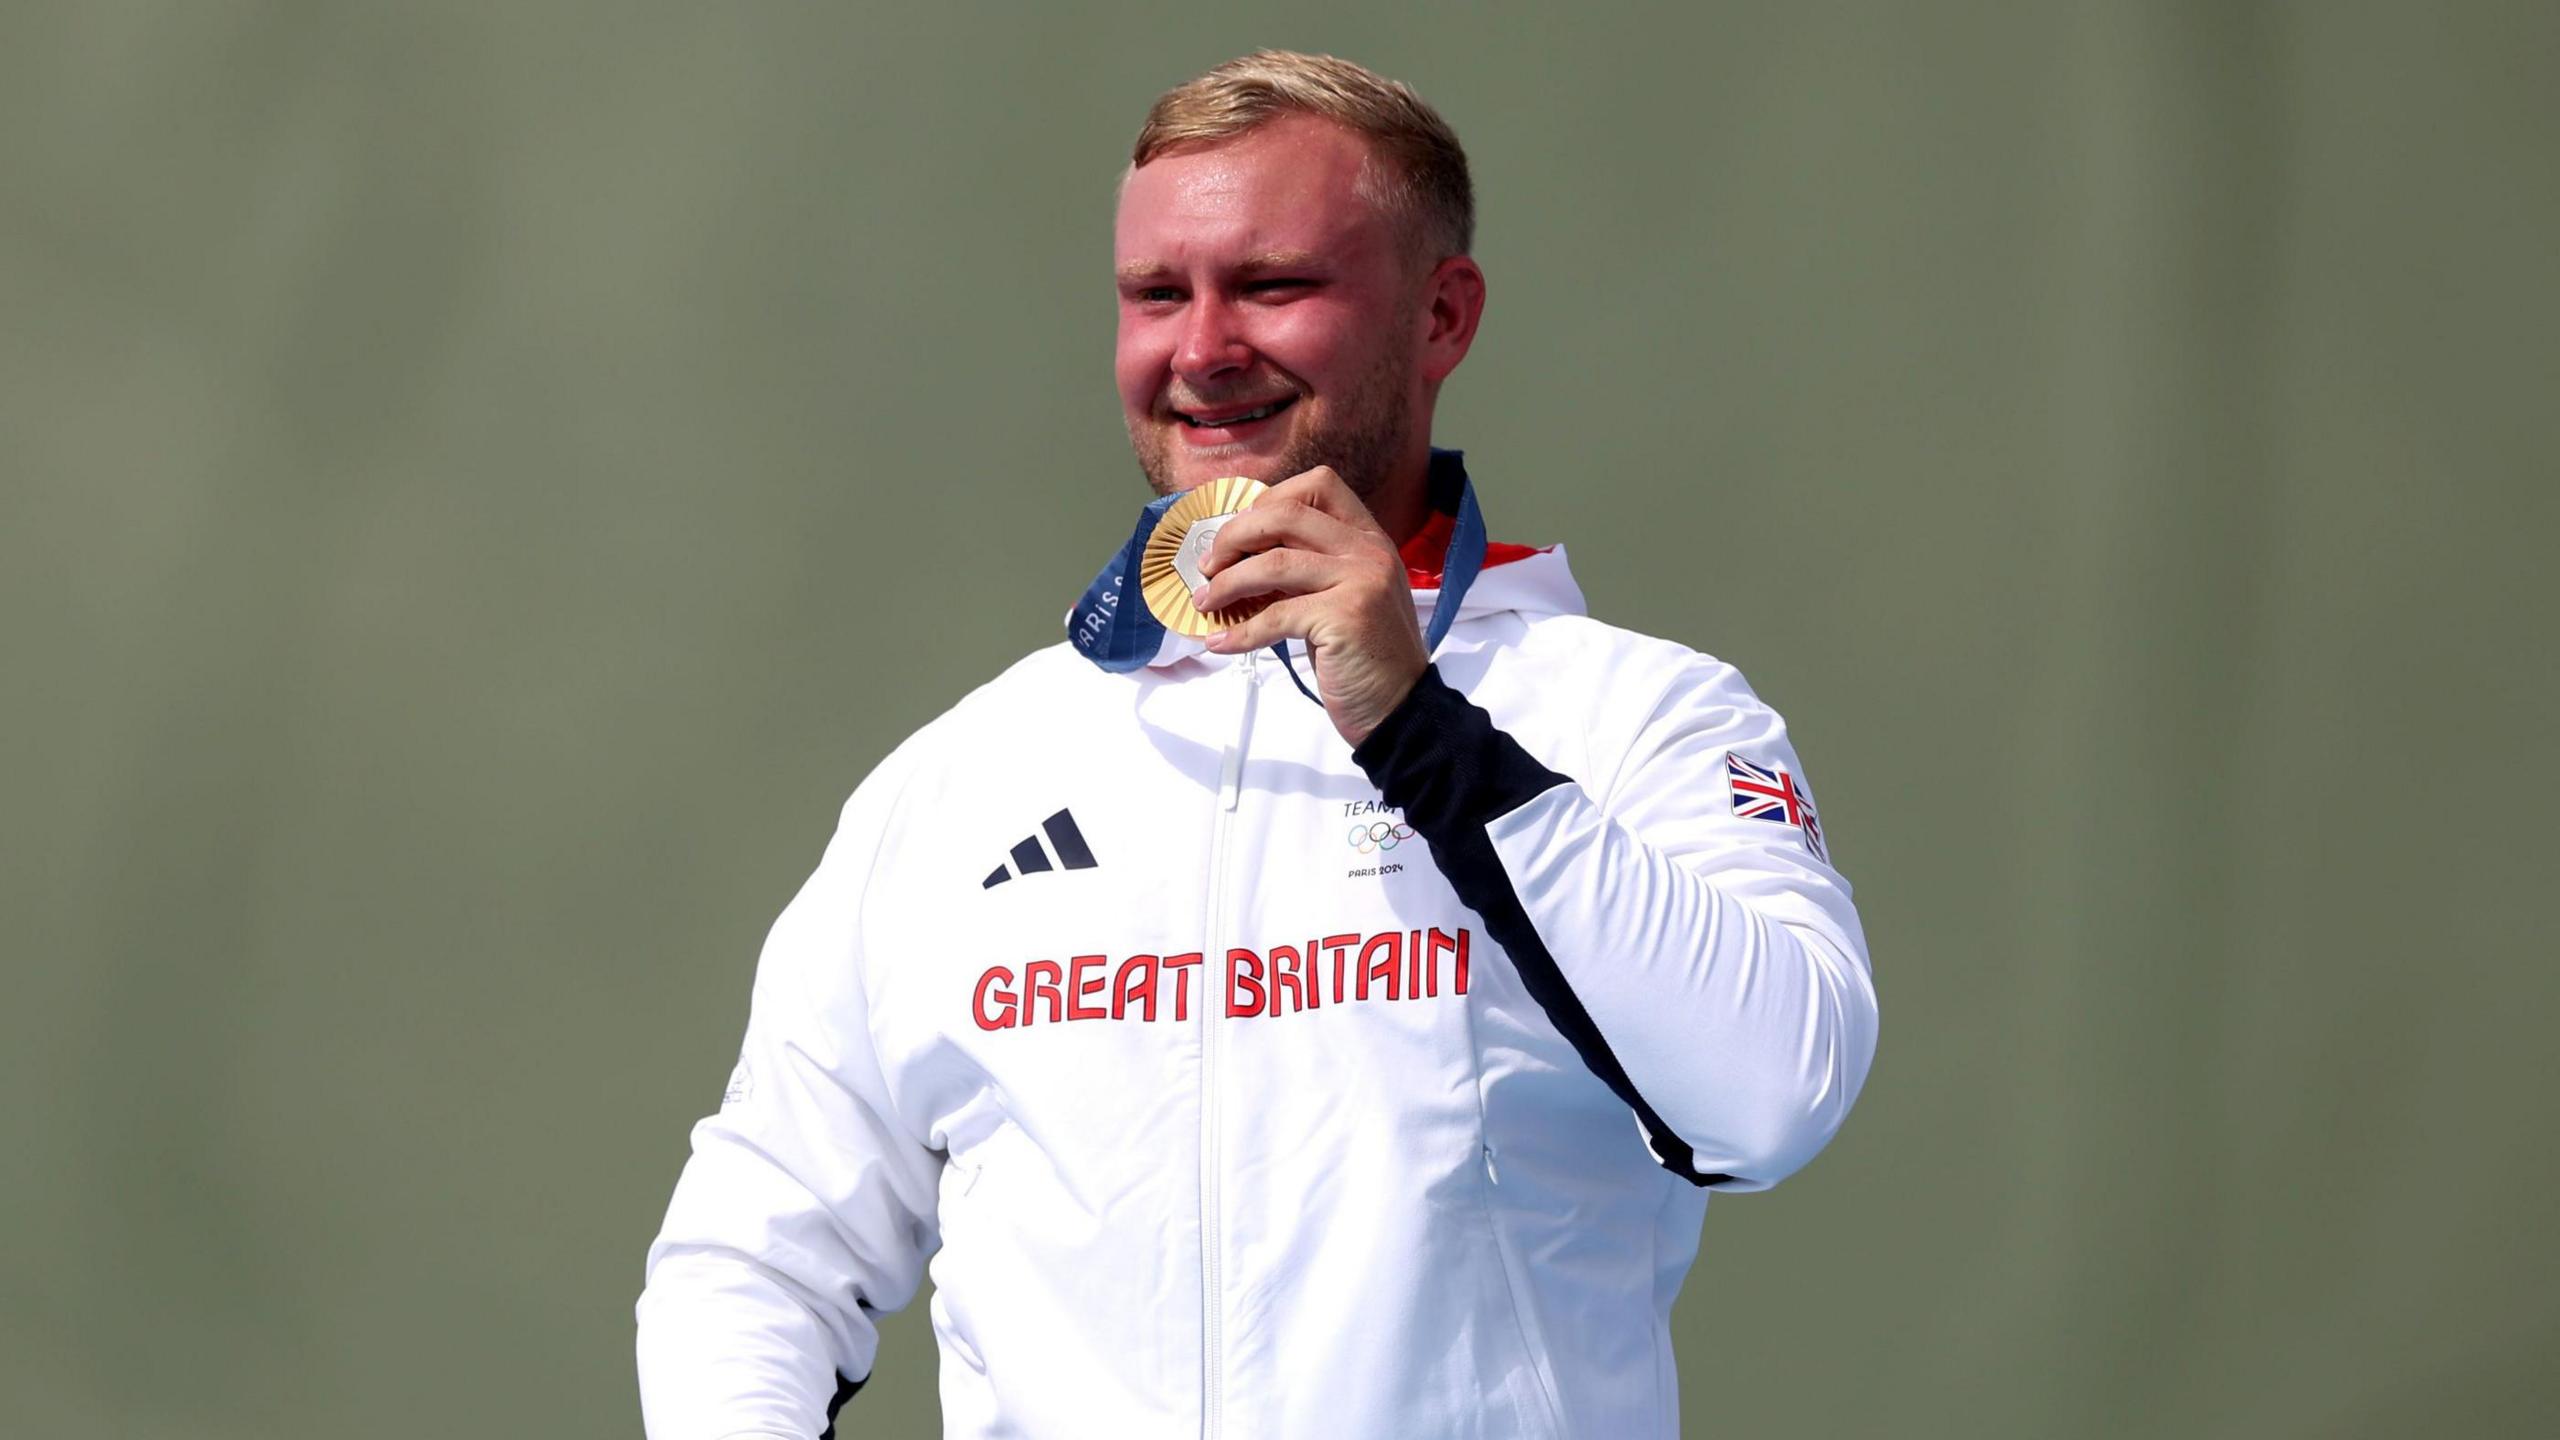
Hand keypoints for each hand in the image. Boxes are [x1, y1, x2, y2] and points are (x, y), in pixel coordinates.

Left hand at [1193, 466, 1428, 746]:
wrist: (1402, 709)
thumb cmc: (1364, 656)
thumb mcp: (1344, 596)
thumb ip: (1309, 569)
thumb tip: (1240, 556)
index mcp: (1369, 538)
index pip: (1317, 486)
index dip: (1268, 500)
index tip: (1240, 534)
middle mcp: (1369, 551)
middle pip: (1285, 514)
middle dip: (1234, 536)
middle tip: (1209, 565)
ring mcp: (1361, 581)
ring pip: (1273, 563)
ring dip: (1227, 584)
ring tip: (1206, 603)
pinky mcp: (1346, 618)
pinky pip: (1275, 615)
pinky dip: (1239, 631)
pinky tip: (1221, 643)